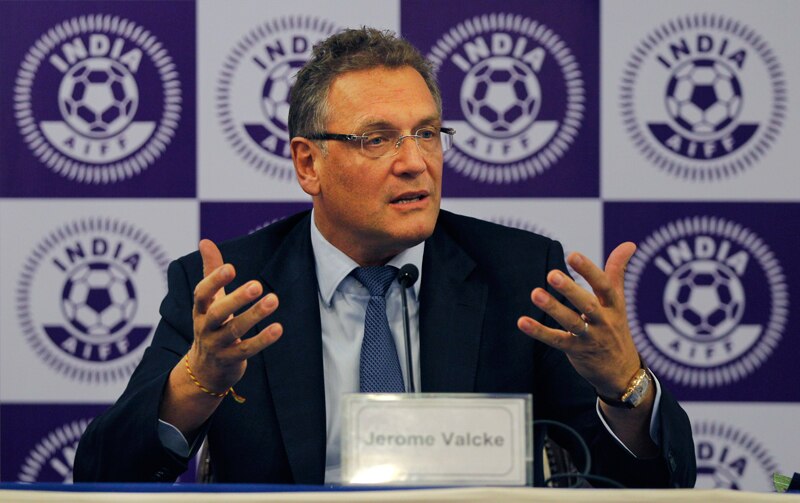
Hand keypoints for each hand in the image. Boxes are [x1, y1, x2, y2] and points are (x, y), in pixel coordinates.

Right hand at [188, 239, 282, 393]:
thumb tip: (205, 241)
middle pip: (217, 313)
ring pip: (234, 331)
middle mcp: (205, 327)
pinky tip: (279, 328)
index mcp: (199, 309)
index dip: (214, 280)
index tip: (231, 268)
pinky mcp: (231, 360)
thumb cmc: (212, 324)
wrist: (205, 369)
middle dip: (237, 299)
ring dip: (254, 315)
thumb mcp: (209, 299)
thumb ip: (210, 271)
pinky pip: (247, 350)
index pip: (202, 293)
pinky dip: (263, 339)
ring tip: (274, 299)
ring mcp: (216, 345)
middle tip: (258, 285)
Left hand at [517, 242, 640, 397]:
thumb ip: (617, 271)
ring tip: (535, 293)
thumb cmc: (616, 328)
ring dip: (553, 308)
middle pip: (588, 305)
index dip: (589, 271)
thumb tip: (629, 243)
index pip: (604, 286)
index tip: (573, 255)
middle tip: (552, 274)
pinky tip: (522, 321)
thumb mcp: (618, 301)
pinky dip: (539, 331)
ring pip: (571, 323)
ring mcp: (589, 338)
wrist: (622, 373)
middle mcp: (603, 322)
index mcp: (613, 306)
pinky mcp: (575, 351)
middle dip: (571, 290)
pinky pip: (556, 340)